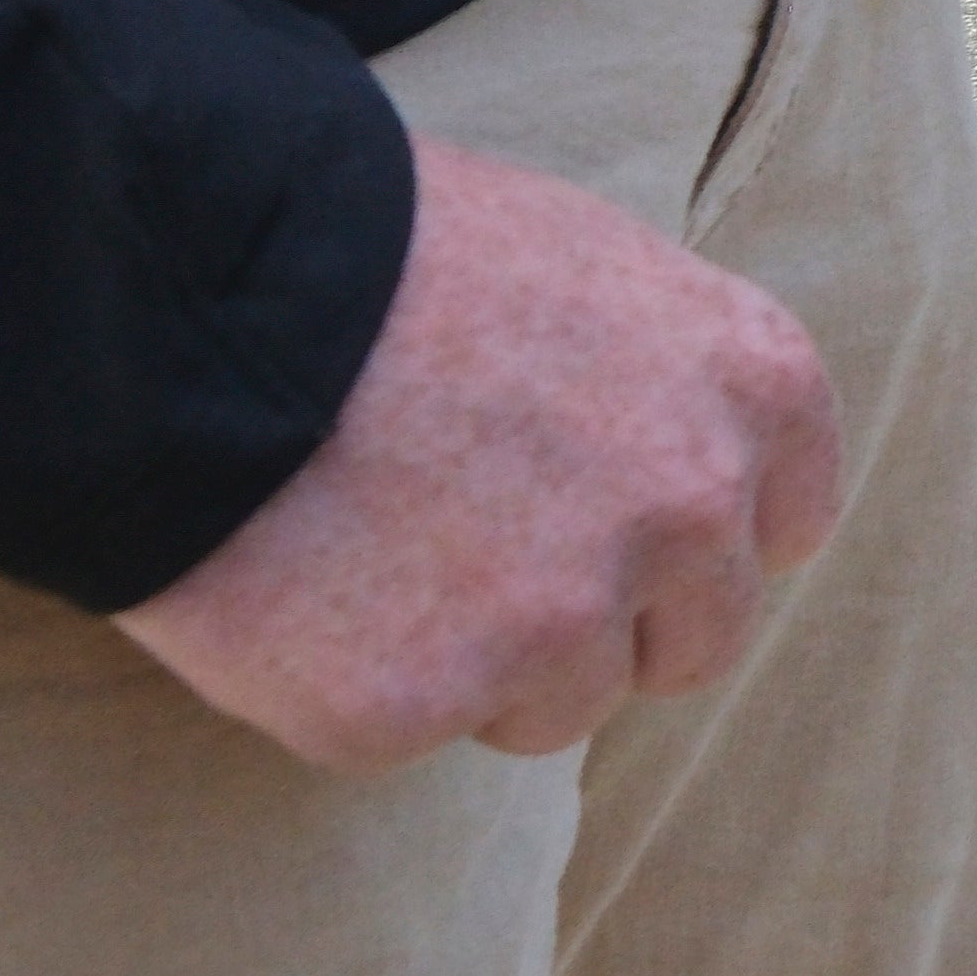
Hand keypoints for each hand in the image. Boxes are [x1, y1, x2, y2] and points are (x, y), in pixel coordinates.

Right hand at [115, 135, 843, 770]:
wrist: (191, 283)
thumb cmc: (381, 243)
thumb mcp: (578, 260)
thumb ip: (659, 379)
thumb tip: (675, 464)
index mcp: (751, 381)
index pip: (786, 522)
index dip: (697, 534)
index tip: (622, 525)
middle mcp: (690, 509)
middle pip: (696, 638)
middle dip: (606, 620)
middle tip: (482, 559)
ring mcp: (560, 620)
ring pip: (559, 706)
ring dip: (481, 664)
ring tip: (372, 553)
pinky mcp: (417, 706)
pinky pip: (411, 732)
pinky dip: (353, 684)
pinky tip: (295, 589)